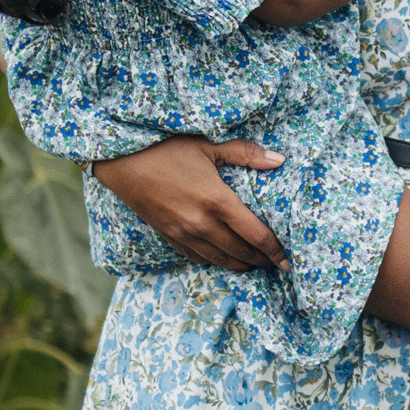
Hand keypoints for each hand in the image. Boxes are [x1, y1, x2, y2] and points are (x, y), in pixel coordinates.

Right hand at [93, 137, 287, 270]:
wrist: (120, 160)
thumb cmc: (165, 147)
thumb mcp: (207, 144)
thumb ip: (245, 154)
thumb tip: (279, 159)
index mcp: (217, 201)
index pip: (256, 235)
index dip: (275, 250)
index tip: (288, 260)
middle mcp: (202, 223)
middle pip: (240, 252)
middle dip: (261, 261)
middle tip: (276, 264)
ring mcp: (183, 233)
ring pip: (219, 260)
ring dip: (240, 265)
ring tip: (255, 265)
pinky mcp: (168, 236)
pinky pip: (197, 257)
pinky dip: (214, 261)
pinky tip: (223, 258)